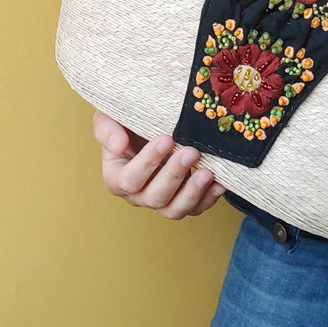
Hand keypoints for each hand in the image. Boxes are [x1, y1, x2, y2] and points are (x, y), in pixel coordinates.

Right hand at [93, 110, 225, 219]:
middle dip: (174, 175)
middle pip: (155, 197)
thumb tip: (118, 146)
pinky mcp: (183, 199)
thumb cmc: (128, 118)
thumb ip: (108, 130)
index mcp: (116, 177)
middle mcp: (138, 194)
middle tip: (191, 151)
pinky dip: (209, 197)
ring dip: (192, 192)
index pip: (129, 179)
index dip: (147, 163)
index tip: (166, 139)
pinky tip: (220, 181)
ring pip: (175, 209)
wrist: (150, 119)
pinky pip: (196, 208)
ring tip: (208, 172)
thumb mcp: (110, 117)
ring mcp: (162, 200)